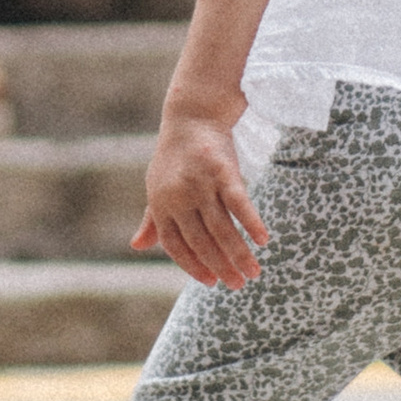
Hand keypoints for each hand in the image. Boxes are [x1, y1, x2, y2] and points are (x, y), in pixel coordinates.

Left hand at [133, 106, 270, 290]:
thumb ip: (152, 220)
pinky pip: (239, 203)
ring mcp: (200, 184)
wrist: (192, 115)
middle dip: (221, 266)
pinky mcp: (222, 170)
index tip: (211, 283)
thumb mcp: (157, 187)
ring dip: (239, 254)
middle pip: (201, 242)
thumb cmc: (175, 157)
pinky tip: (264, 240)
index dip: (193, 266)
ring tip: (254, 273)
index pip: (176, 246)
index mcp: (160, 204)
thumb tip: (137, 246)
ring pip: (222, 229)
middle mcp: (178, 197)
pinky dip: (252, 223)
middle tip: (238, 285)